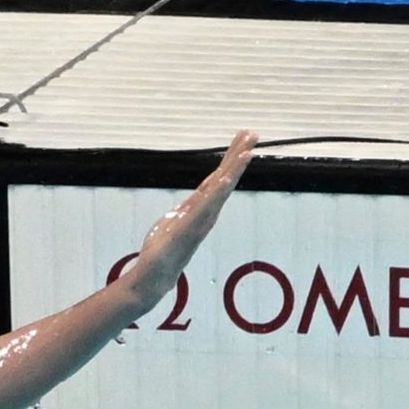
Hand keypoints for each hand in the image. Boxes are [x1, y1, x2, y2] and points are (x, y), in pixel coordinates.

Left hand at [122, 130, 257, 306]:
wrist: (155, 275)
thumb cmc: (163, 251)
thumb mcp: (172, 222)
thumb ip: (183, 211)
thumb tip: (188, 204)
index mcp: (201, 207)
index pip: (218, 178)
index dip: (231, 158)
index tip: (244, 138)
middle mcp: (206, 212)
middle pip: (225, 179)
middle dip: (238, 156)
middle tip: (253, 133)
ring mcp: (200, 221)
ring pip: (220, 191)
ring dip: (233, 171)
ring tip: (247, 152)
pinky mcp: (189, 229)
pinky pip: (205, 208)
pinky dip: (216, 194)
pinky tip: (225, 180)